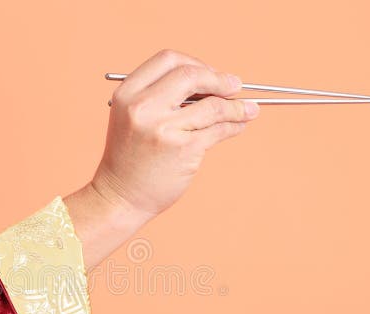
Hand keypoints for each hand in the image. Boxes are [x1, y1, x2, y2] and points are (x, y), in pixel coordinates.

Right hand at [92, 48, 259, 218]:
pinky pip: (218, 129)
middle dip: (218, 79)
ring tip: (249, 110)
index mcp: (127, 93)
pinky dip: (235, 124)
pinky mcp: (183, 149)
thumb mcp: (133, 118)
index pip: (168, 60)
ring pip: (212, 105)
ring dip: (236, 106)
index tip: (210, 75)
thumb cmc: (130, 158)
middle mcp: (142, 107)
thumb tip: (213, 82)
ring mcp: (163, 128)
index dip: (195, 63)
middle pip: (191, 74)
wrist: (120, 197)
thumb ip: (162, 96)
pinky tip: (239, 125)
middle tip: (234, 87)